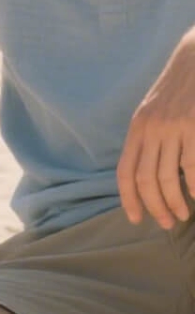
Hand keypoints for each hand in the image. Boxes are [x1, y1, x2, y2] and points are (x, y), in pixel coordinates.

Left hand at [117, 35, 194, 228]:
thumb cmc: (178, 91)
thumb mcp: (153, 113)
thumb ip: (148, 140)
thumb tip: (145, 175)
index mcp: (137, 128)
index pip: (124, 172)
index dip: (128, 199)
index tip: (136, 219)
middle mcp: (151, 129)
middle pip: (145, 179)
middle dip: (154, 206)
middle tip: (166, 223)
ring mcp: (174, 128)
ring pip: (169, 177)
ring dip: (174, 202)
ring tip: (182, 214)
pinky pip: (193, 166)